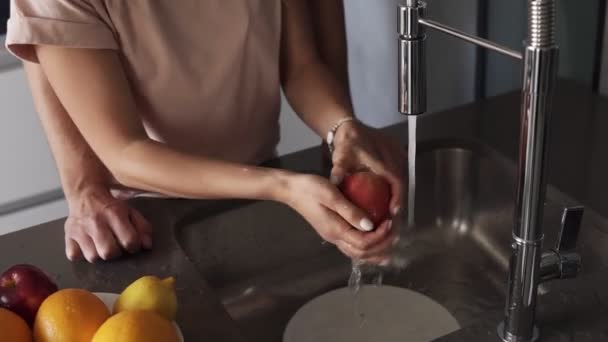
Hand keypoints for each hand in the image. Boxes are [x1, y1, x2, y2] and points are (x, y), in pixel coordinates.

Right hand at [64, 185, 151, 261]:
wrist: (86, 194)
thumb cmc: (110, 206)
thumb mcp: (131, 211)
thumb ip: (143, 227)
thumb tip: (147, 246)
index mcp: (114, 214)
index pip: (129, 240)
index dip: (134, 246)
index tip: (131, 244)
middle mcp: (96, 222)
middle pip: (108, 252)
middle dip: (116, 253)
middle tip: (115, 245)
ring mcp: (80, 229)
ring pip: (92, 257)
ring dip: (99, 254)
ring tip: (101, 244)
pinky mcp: (68, 235)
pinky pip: (74, 255)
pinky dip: (81, 254)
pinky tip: (88, 245)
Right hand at [281, 173, 397, 263]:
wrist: (291, 190)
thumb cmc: (310, 188)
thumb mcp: (331, 195)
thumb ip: (350, 211)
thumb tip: (370, 225)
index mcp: (335, 230)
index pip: (364, 243)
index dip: (381, 236)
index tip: (390, 221)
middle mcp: (334, 238)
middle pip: (363, 253)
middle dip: (382, 246)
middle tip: (395, 231)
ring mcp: (332, 236)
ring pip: (357, 253)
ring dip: (376, 251)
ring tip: (391, 243)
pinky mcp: (332, 231)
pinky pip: (353, 246)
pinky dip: (367, 247)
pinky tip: (375, 241)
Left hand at [330, 120, 405, 216]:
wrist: (350, 127)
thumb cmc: (347, 143)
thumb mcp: (342, 158)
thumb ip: (339, 170)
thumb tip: (334, 182)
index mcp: (383, 160)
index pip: (397, 182)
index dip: (398, 198)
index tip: (394, 212)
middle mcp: (394, 156)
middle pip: (402, 182)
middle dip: (398, 199)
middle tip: (391, 215)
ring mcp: (397, 152)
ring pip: (403, 176)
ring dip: (398, 191)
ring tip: (391, 207)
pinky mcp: (396, 151)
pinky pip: (400, 169)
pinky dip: (396, 182)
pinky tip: (389, 193)